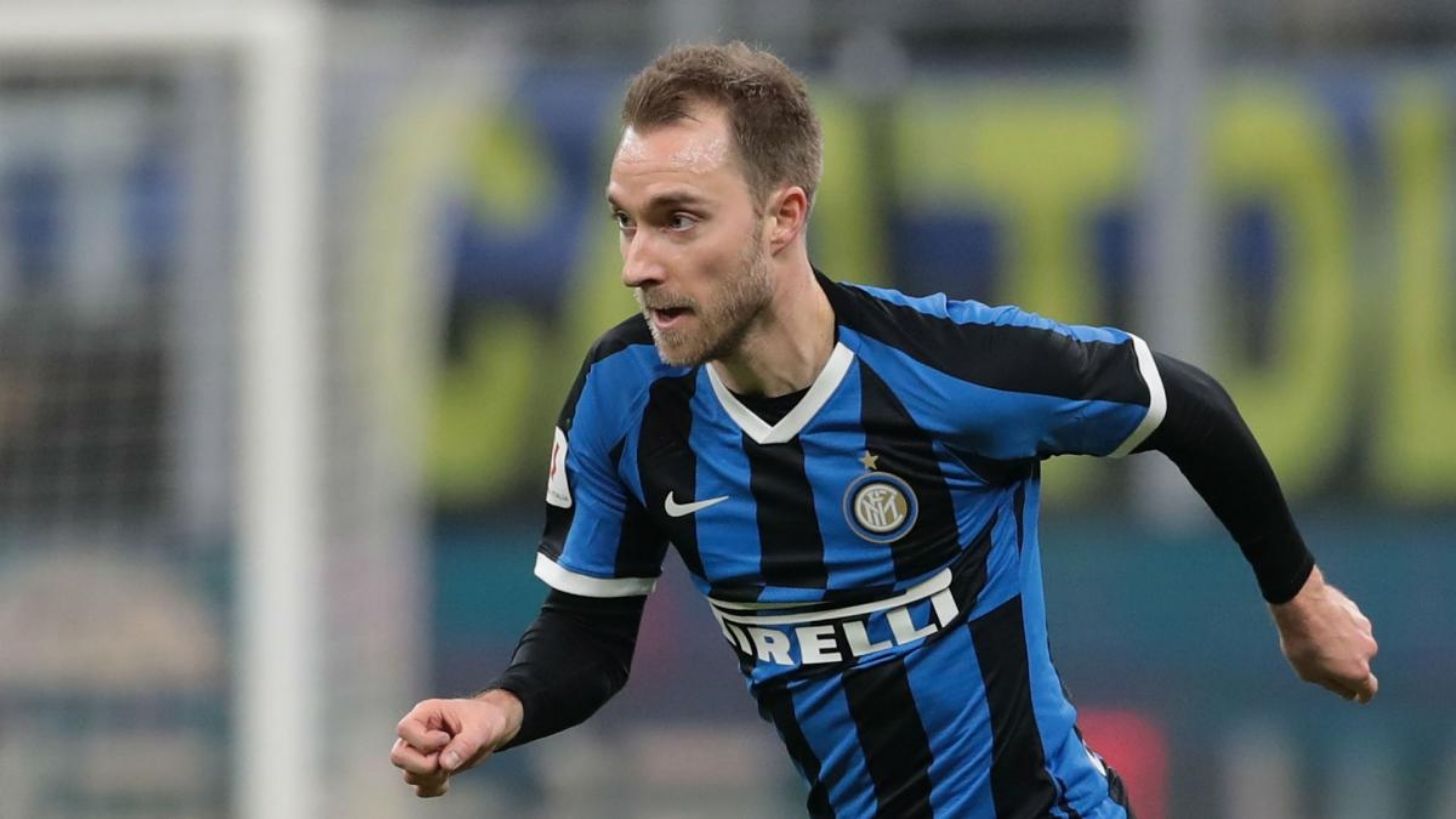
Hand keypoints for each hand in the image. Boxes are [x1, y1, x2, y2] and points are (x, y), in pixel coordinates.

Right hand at [390, 690, 524, 797]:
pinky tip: (448, 780)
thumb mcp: (480, 728)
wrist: (492, 726)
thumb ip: (464, 744)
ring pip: (408, 774)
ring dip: (430, 777)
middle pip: (399, 756)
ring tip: (451, 767)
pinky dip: (433, 788)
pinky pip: (420, 786)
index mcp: (425, 714)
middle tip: (445, 760)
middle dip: (423, 765)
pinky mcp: (429, 768)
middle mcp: (418, 734)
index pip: (404, 730)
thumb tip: (445, 763)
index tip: (446, 739)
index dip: (423, 741)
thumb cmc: (484, 718)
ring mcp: (421, 752)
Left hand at [1269, 566, 1378, 703]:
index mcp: (1358, 672)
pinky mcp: (1358, 612)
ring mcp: (1365, 630)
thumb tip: (1349, 693)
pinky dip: (1340, 627)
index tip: (1357, 696)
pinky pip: (1350, 625)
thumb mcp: (1309, 674)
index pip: (1368, 689)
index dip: (1362, 695)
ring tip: (1317, 636)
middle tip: (1321, 658)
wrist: (1301, 603)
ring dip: (1342, 644)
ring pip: (1355, 643)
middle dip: (1345, 665)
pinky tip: (1321, 621)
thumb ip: (1333, 685)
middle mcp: (1368, 652)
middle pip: (1359, 665)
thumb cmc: (1302, 642)